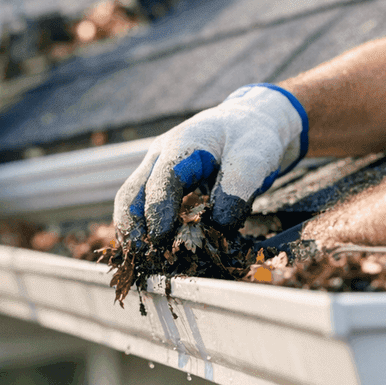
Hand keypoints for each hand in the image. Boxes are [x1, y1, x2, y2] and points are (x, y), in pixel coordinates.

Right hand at [114, 84, 307, 246]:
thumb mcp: (255, 157)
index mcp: (183, 144)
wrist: (247, 123)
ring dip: (134, 232)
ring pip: (130, 202)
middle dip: (134, 228)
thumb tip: (217, 227)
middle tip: (147, 259)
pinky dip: (144, 230)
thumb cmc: (250, 137)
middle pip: (132, 194)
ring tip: (146, 261)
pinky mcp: (160, 183)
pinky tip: (154, 252)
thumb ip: (238, 188)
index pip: (162, 180)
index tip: (163, 239)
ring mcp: (156, 168)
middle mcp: (161, 155)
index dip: (159, 212)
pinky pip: (141, 207)